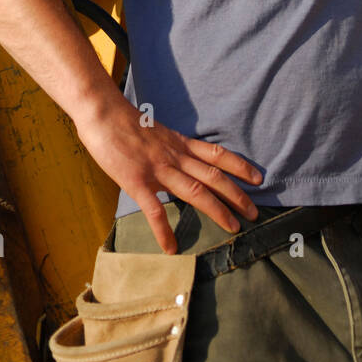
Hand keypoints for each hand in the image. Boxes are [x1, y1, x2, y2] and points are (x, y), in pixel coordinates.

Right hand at [74, 98, 262, 253]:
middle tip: (255, 212)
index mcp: (179, 144)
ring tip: (233, 227)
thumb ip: (169, 148)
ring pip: (195, 190)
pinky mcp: (137, 181)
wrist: (103, 113)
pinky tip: (172, 248)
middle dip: (237, 194)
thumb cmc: (125, 122)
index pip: (216, 154)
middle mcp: (175, 156)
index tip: (258, 177)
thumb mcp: (157, 132)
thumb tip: (178, 161)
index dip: (239, 166)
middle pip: (213, 176)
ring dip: (217, 210)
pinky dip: (164, 230)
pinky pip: (154, 209)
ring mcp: (158, 169)